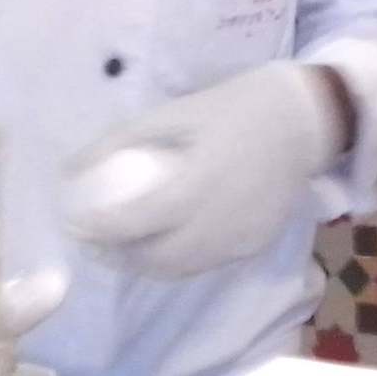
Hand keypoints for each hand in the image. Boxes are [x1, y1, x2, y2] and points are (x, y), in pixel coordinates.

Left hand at [61, 62, 338, 279]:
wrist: (306, 120)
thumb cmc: (237, 106)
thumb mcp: (177, 112)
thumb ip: (122, 140)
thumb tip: (70, 168)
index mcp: (196, 184)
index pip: (133, 222)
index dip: (95, 229)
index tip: (70, 221)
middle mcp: (218, 222)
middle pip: (152, 258)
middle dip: (113, 254)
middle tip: (89, 238)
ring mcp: (239, 240)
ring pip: (178, 269)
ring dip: (143, 262)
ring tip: (119, 244)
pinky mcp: (254, 246)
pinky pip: (205, 262)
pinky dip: (176, 259)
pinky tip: (163, 239)